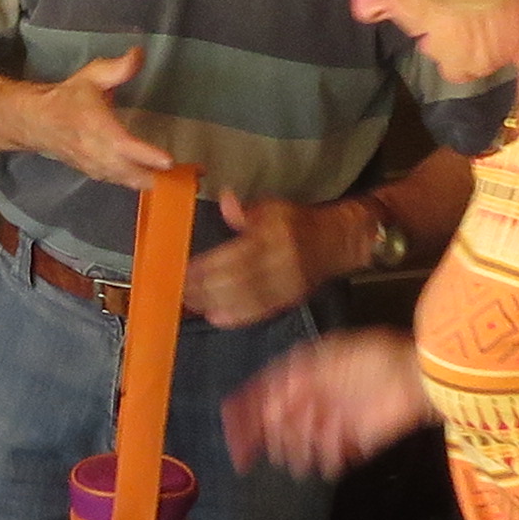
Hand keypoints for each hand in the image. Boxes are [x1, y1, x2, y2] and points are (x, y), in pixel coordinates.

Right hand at [34, 47, 185, 191]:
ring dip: (150, 183)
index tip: (169, 160)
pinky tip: (154, 183)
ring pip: (125, 181)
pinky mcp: (94, 173)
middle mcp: (96, 151)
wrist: (36, 121)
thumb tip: (140, 54)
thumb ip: (118, 67)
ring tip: (178, 184)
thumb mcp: (91, 76)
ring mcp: (94, 166)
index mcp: (96, 126)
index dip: (146, 155)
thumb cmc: (67, 98)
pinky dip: (136, 184)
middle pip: (129, 172)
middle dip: (156, 177)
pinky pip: (118, 182)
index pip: (124, 145)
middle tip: (188, 179)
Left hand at [191, 189, 343, 328]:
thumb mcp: (274, 207)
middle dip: (207, 288)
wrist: (335, 242)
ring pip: (248, 297)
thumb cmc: (298, 224)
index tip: (186, 272)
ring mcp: (287, 282)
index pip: (236, 253)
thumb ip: (246, 210)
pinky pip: (262, 310)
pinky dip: (238, 316)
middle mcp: (281, 260)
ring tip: (194, 306)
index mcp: (274, 235)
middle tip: (183, 293)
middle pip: (239, 279)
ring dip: (217, 303)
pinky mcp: (291, 298)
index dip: (209, 266)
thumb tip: (225, 200)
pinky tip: (218, 318)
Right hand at [225, 329, 431, 476]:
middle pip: (277, 423)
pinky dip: (326, 458)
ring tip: (304, 449)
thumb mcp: (329, 360)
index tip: (233, 437)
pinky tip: (330, 453)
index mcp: (304, 372)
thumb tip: (267, 406)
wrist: (419, 377)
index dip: (244, 416)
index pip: (262, 395)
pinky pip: (330, 456)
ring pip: (299, 443)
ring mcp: (332, 418)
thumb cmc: (377, 359)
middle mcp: (314, 396)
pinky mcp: (354, 438)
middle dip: (268, 436)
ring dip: (297, 448)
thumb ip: (296, 382)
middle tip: (265, 447)